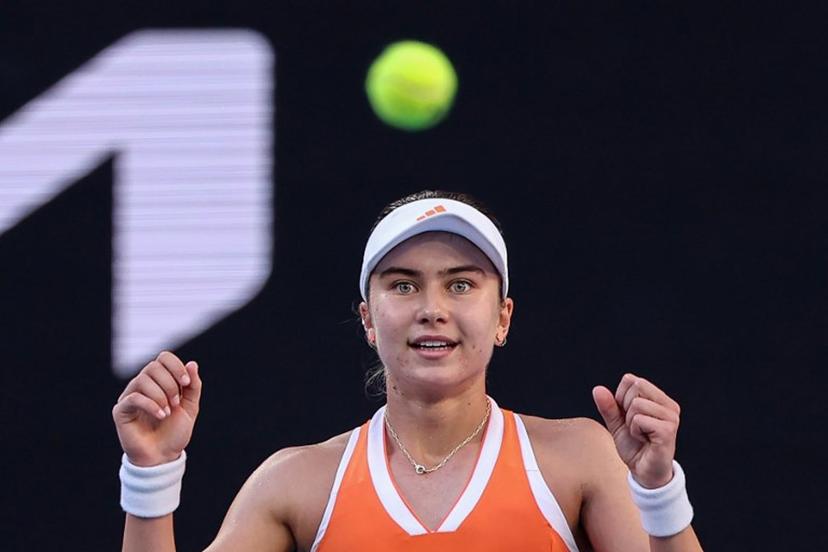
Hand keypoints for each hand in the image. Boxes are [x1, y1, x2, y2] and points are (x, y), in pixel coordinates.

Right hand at [112, 351, 201, 466]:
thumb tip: (192, 363)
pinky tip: (161, 415)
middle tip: (176, 403)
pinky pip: (134, 397)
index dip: (176, 366)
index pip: (164, 357)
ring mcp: (130, 396)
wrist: (163, 456)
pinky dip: (151, 404)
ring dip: (160, 395)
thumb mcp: (190, 407)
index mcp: (160, 380)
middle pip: (153, 366)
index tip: (186, 384)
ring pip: (142, 379)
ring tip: (168, 412)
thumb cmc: (175, 432)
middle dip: (170, 384)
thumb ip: (193, 385)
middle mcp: (143, 384)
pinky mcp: (121, 410)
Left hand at [592, 373, 680, 488]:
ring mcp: (671, 417)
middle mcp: (669, 405)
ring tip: (640, 434)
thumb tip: (598, 389)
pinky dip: (635, 431)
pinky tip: (645, 440)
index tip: (628, 416)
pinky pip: (639, 420)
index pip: (631, 380)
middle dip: (626, 408)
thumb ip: (608, 406)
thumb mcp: (617, 423)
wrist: (644, 473)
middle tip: (635, 427)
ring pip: (636, 404)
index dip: (621, 398)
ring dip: (630, 422)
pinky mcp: (668, 430)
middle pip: (636, 386)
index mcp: (659, 399)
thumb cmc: (634, 447)